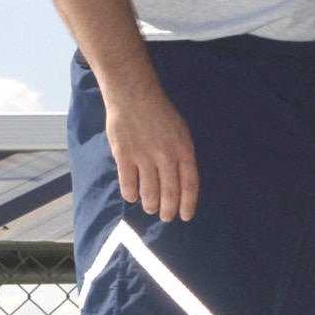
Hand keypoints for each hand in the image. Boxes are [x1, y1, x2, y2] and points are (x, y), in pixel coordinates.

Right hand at [105, 82, 198, 221]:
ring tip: (150, 209)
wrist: (134, 96)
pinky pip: (128, 182)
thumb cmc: (161, 113)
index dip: (188, 204)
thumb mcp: (181, 131)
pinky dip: (131, 193)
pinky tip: (133, 198)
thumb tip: (181, 179)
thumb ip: (182, 154)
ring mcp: (144, 156)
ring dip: (150, 204)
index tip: (186, 216)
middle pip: (170, 192)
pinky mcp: (124, 155)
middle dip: (168, 209)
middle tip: (166, 218)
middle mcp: (166, 156)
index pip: (189, 184)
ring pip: (149, 191)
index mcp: (184, 150)